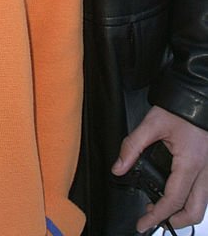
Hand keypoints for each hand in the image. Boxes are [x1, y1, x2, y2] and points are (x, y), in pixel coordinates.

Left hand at [111, 105, 207, 231]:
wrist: (198, 95)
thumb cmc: (179, 108)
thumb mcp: (152, 124)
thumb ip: (132, 146)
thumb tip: (118, 168)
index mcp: (190, 162)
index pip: (173, 200)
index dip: (157, 216)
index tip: (143, 224)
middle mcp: (205, 171)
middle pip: (195, 212)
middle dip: (175, 221)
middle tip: (154, 218)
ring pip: (202, 204)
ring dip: (184, 212)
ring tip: (163, 208)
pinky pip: (204, 192)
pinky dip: (191, 200)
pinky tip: (176, 193)